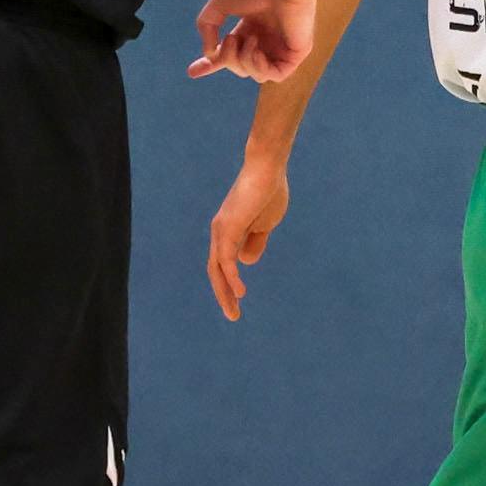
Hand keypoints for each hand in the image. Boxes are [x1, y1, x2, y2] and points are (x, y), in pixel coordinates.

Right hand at [187, 0, 316, 82]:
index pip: (231, 53)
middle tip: (229, 39)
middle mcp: (267, 39)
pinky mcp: (298, 52)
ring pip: (257, 75)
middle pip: (240, 66)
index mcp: (250, 27)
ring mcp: (283, 47)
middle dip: (228, 59)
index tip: (192, 72)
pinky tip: (257, 50)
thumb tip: (210, 54)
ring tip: (249, 38)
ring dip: (244, 61)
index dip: (212, 64)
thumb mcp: (219, 4)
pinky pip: (277, 75)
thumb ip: (208, 27)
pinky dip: (260, 67)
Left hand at [205, 152, 288, 320]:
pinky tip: (240, 292)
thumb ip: (256, 241)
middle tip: (233, 315)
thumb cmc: (269, 192)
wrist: (268, 169)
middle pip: (215, 270)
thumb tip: (246, 262)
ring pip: (217, 268)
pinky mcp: (227, 228)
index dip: (230, 284)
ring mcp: (221, 230)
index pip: (223, 264)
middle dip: (223, 294)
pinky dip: (231, 277)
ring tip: (234, 311)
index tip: (239, 301)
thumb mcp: (265, 224)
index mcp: (229, 231)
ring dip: (224, 292)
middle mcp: (219, 232)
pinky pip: (225, 259)